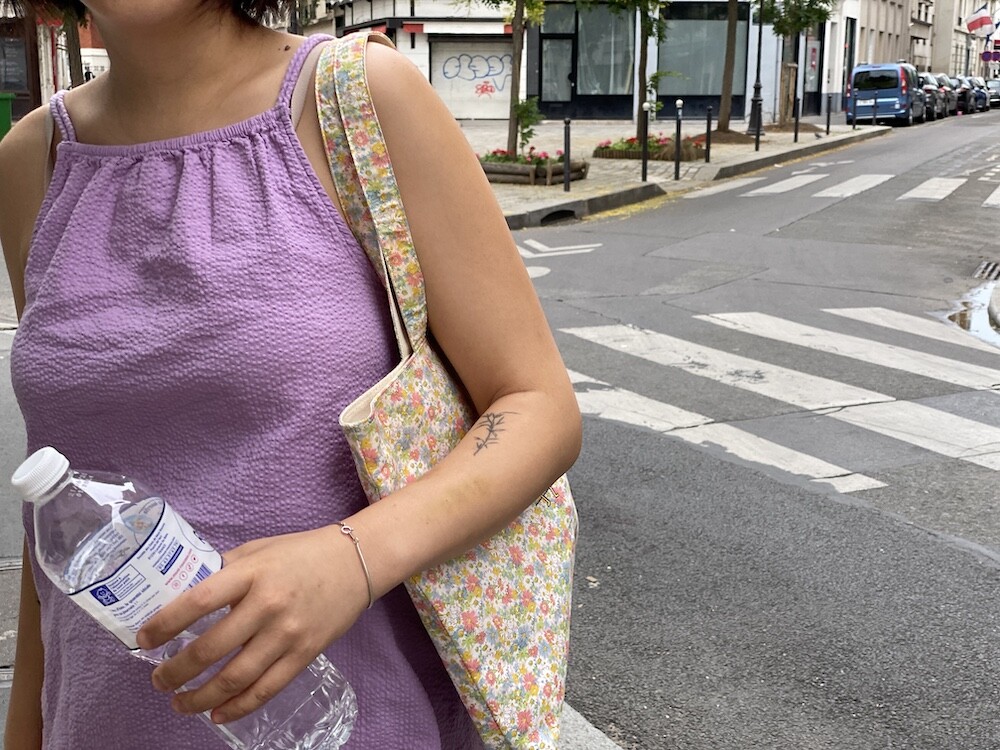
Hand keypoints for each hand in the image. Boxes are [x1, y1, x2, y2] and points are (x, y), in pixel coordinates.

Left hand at [136, 525, 369, 723]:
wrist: (357, 561)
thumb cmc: (302, 552)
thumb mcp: (259, 550)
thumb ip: (225, 570)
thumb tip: (184, 590)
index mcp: (251, 573)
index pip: (198, 602)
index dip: (165, 625)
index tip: (144, 640)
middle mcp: (268, 604)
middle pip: (211, 648)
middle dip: (175, 671)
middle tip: (158, 680)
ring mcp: (288, 633)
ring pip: (235, 678)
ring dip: (200, 698)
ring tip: (180, 703)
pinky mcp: (305, 653)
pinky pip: (267, 689)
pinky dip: (238, 707)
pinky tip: (217, 714)